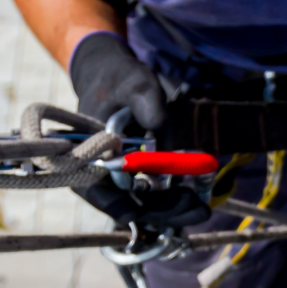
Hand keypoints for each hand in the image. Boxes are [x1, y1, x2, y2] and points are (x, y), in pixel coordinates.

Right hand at [65, 32, 206, 227]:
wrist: (113, 75)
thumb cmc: (119, 79)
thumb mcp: (136, 83)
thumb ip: (150, 107)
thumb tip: (167, 145)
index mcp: (85, 151)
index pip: (97, 192)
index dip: (123, 207)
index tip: (156, 212)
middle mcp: (96, 170)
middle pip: (125, 206)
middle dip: (162, 211)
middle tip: (198, 209)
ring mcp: (115, 175)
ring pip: (140, 205)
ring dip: (170, 210)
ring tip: (201, 208)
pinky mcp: (132, 174)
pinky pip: (150, 195)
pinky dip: (170, 199)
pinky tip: (194, 198)